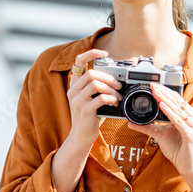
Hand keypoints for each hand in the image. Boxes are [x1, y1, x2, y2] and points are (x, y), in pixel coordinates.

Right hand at [51, 49, 120, 191]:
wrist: (81, 137)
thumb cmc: (90, 117)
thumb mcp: (93, 98)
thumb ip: (100, 87)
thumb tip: (118, 79)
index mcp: (75, 84)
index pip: (78, 61)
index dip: (91, 54)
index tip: (104, 53)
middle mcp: (73, 90)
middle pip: (91, 73)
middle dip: (109, 78)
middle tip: (119, 86)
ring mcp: (76, 100)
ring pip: (95, 84)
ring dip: (111, 89)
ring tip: (118, 96)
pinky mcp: (84, 110)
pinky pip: (99, 98)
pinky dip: (111, 99)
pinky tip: (115, 103)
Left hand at [128, 82, 192, 176]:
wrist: (188, 166)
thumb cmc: (178, 150)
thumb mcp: (160, 135)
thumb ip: (147, 127)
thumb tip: (131, 123)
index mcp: (190, 116)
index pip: (177, 100)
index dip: (165, 92)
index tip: (153, 86)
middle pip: (177, 102)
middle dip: (163, 93)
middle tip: (152, 86)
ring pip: (178, 109)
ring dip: (165, 100)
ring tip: (155, 93)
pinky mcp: (191, 134)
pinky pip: (178, 121)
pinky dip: (169, 112)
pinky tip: (162, 105)